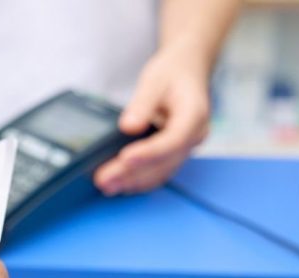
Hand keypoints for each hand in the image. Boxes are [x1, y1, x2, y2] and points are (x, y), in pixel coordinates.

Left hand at [94, 44, 210, 194]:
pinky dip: (139, 180)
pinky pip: (159, 172)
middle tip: (103, 178)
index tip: (124, 158)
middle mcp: (194, 136)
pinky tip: (120, 184)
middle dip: (132, 173)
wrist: (187, 71)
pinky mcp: (175, 153)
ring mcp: (185, 148)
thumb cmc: (173, 73)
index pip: (173, 139)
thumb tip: (128, 126)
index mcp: (194, 115)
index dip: (149, 152)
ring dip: (133, 182)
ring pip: (161, 172)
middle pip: (163, 161)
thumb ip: (142, 103)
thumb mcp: (155, 80)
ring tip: (106, 185)